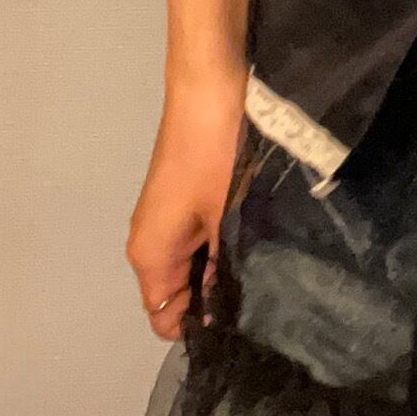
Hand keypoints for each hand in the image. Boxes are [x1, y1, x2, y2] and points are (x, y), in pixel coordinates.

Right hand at [125, 67, 246, 339]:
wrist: (213, 88)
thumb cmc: (217, 155)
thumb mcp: (225, 217)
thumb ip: (222, 269)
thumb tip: (226, 313)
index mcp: (150, 255)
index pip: (165, 319)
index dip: (200, 327)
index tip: (242, 321)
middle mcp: (151, 242)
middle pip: (179, 293)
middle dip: (216, 298)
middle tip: (264, 295)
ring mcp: (168, 218)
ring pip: (194, 264)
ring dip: (224, 268)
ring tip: (267, 268)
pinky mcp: (186, 198)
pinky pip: (201, 238)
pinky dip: (223, 244)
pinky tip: (257, 238)